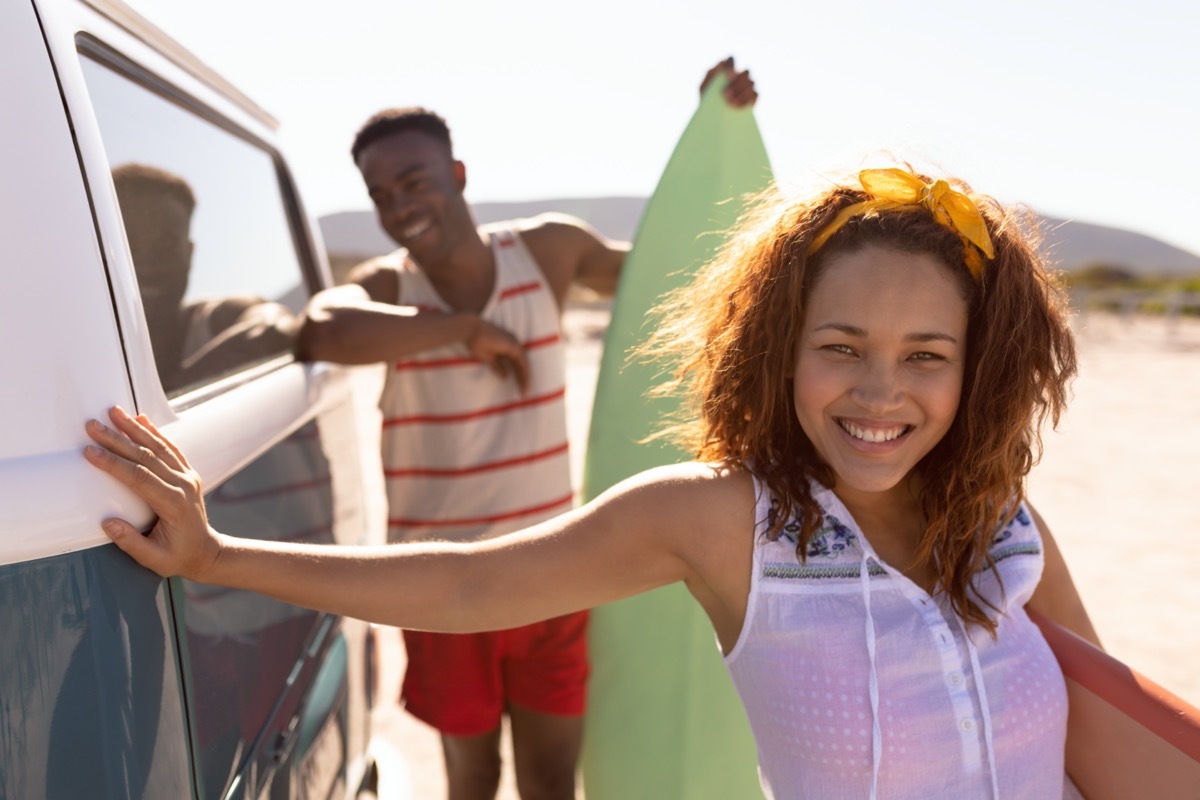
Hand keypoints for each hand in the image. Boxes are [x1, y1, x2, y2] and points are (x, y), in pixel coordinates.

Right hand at [84, 406, 220, 580]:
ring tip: (113, 411)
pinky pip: (171, 448)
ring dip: (134, 428)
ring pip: (159, 447)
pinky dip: (155, 433)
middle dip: (116, 439)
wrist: (207, 552)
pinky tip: (141, 420)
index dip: (113, 463)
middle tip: (92, 425)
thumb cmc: (179, 557)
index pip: (139, 477)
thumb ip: (131, 543)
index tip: (90, 451)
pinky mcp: (188, 474)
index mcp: (174, 503)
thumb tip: (108, 522)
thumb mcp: (154, 559)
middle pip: (146, 456)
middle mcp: (183, 485)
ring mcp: (188, 477)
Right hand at [465, 317, 530, 393]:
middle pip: (520, 365)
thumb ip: (498, 367)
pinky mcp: (514, 346)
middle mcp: (513, 346)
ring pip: (523, 365)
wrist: (471, 331)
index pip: (515, 364)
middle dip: (522, 379)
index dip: (517, 376)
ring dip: (525, 378)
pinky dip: (525, 373)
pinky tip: (525, 383)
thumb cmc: (476, 342)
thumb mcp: (488, 359)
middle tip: (524, 393)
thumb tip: (505, 377)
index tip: (519, 388)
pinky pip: (522, 363)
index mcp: (507, 348)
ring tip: (525, 392)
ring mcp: (514, 345)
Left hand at [700, 57, 756, 107]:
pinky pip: (755, 95)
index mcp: (727, 69)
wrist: (713, 116)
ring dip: (741, 93)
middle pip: (745, 73)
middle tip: (725, 95)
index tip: (728, 76)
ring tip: (730, 104)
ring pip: (751, 83)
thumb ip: (710, 75)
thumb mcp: (704, 88)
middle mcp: (740, 75)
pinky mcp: (752, 97)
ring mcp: (748, 85)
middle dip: (737, 83)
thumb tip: (720, 64)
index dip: (731, 66)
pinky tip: (738, 108)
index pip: (731, 61)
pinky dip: (747, 101)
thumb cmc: (707, 99)